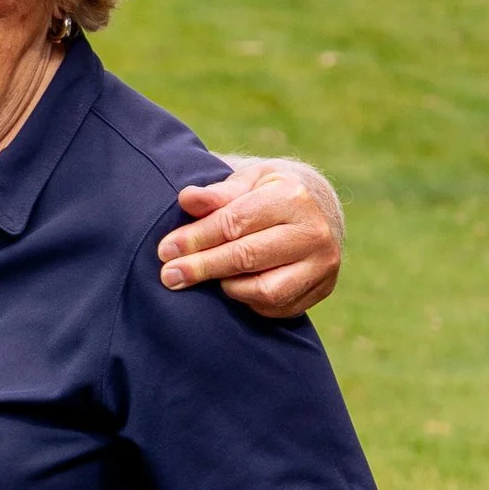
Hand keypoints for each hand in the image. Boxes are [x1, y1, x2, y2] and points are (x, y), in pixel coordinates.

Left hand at [158, 158, 343, 317]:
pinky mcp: (323, 289)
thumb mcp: (245, 182)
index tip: (165, 251)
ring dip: (227, 287)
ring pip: (264, 290)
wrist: (313, 211)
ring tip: (207, 277)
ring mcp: (322, 264)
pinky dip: (248, 301)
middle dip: (202, 267)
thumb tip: (186, 199)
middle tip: (169, 275)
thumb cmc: (266, 194)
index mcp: (292, 196)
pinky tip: (232, 286)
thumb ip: (216, 194)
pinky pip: (276, 307)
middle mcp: (314, 232)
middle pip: (247, 257)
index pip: (234, 223)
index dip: (196, 238)